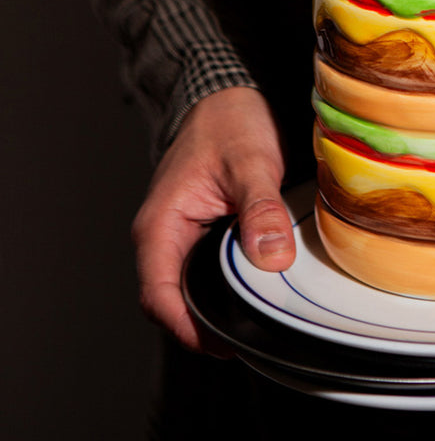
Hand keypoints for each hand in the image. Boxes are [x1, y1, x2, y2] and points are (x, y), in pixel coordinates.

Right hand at [132, 86, 294, 351]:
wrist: (230, 96)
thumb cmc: (229, 122)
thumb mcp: (250, 162)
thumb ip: (260, 208)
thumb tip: (271, 257)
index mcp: (160, 226)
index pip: (158, 296)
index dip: (187, 327)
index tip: (225, 344)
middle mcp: (165, 238)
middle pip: (174, 303)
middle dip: (207, 327)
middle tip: (254, 339)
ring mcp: (184, 239)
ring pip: (194, 289)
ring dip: (221, 308)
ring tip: (262, 322)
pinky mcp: (205, 235)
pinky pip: (211, 273)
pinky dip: (232, 287)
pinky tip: (262, 290)